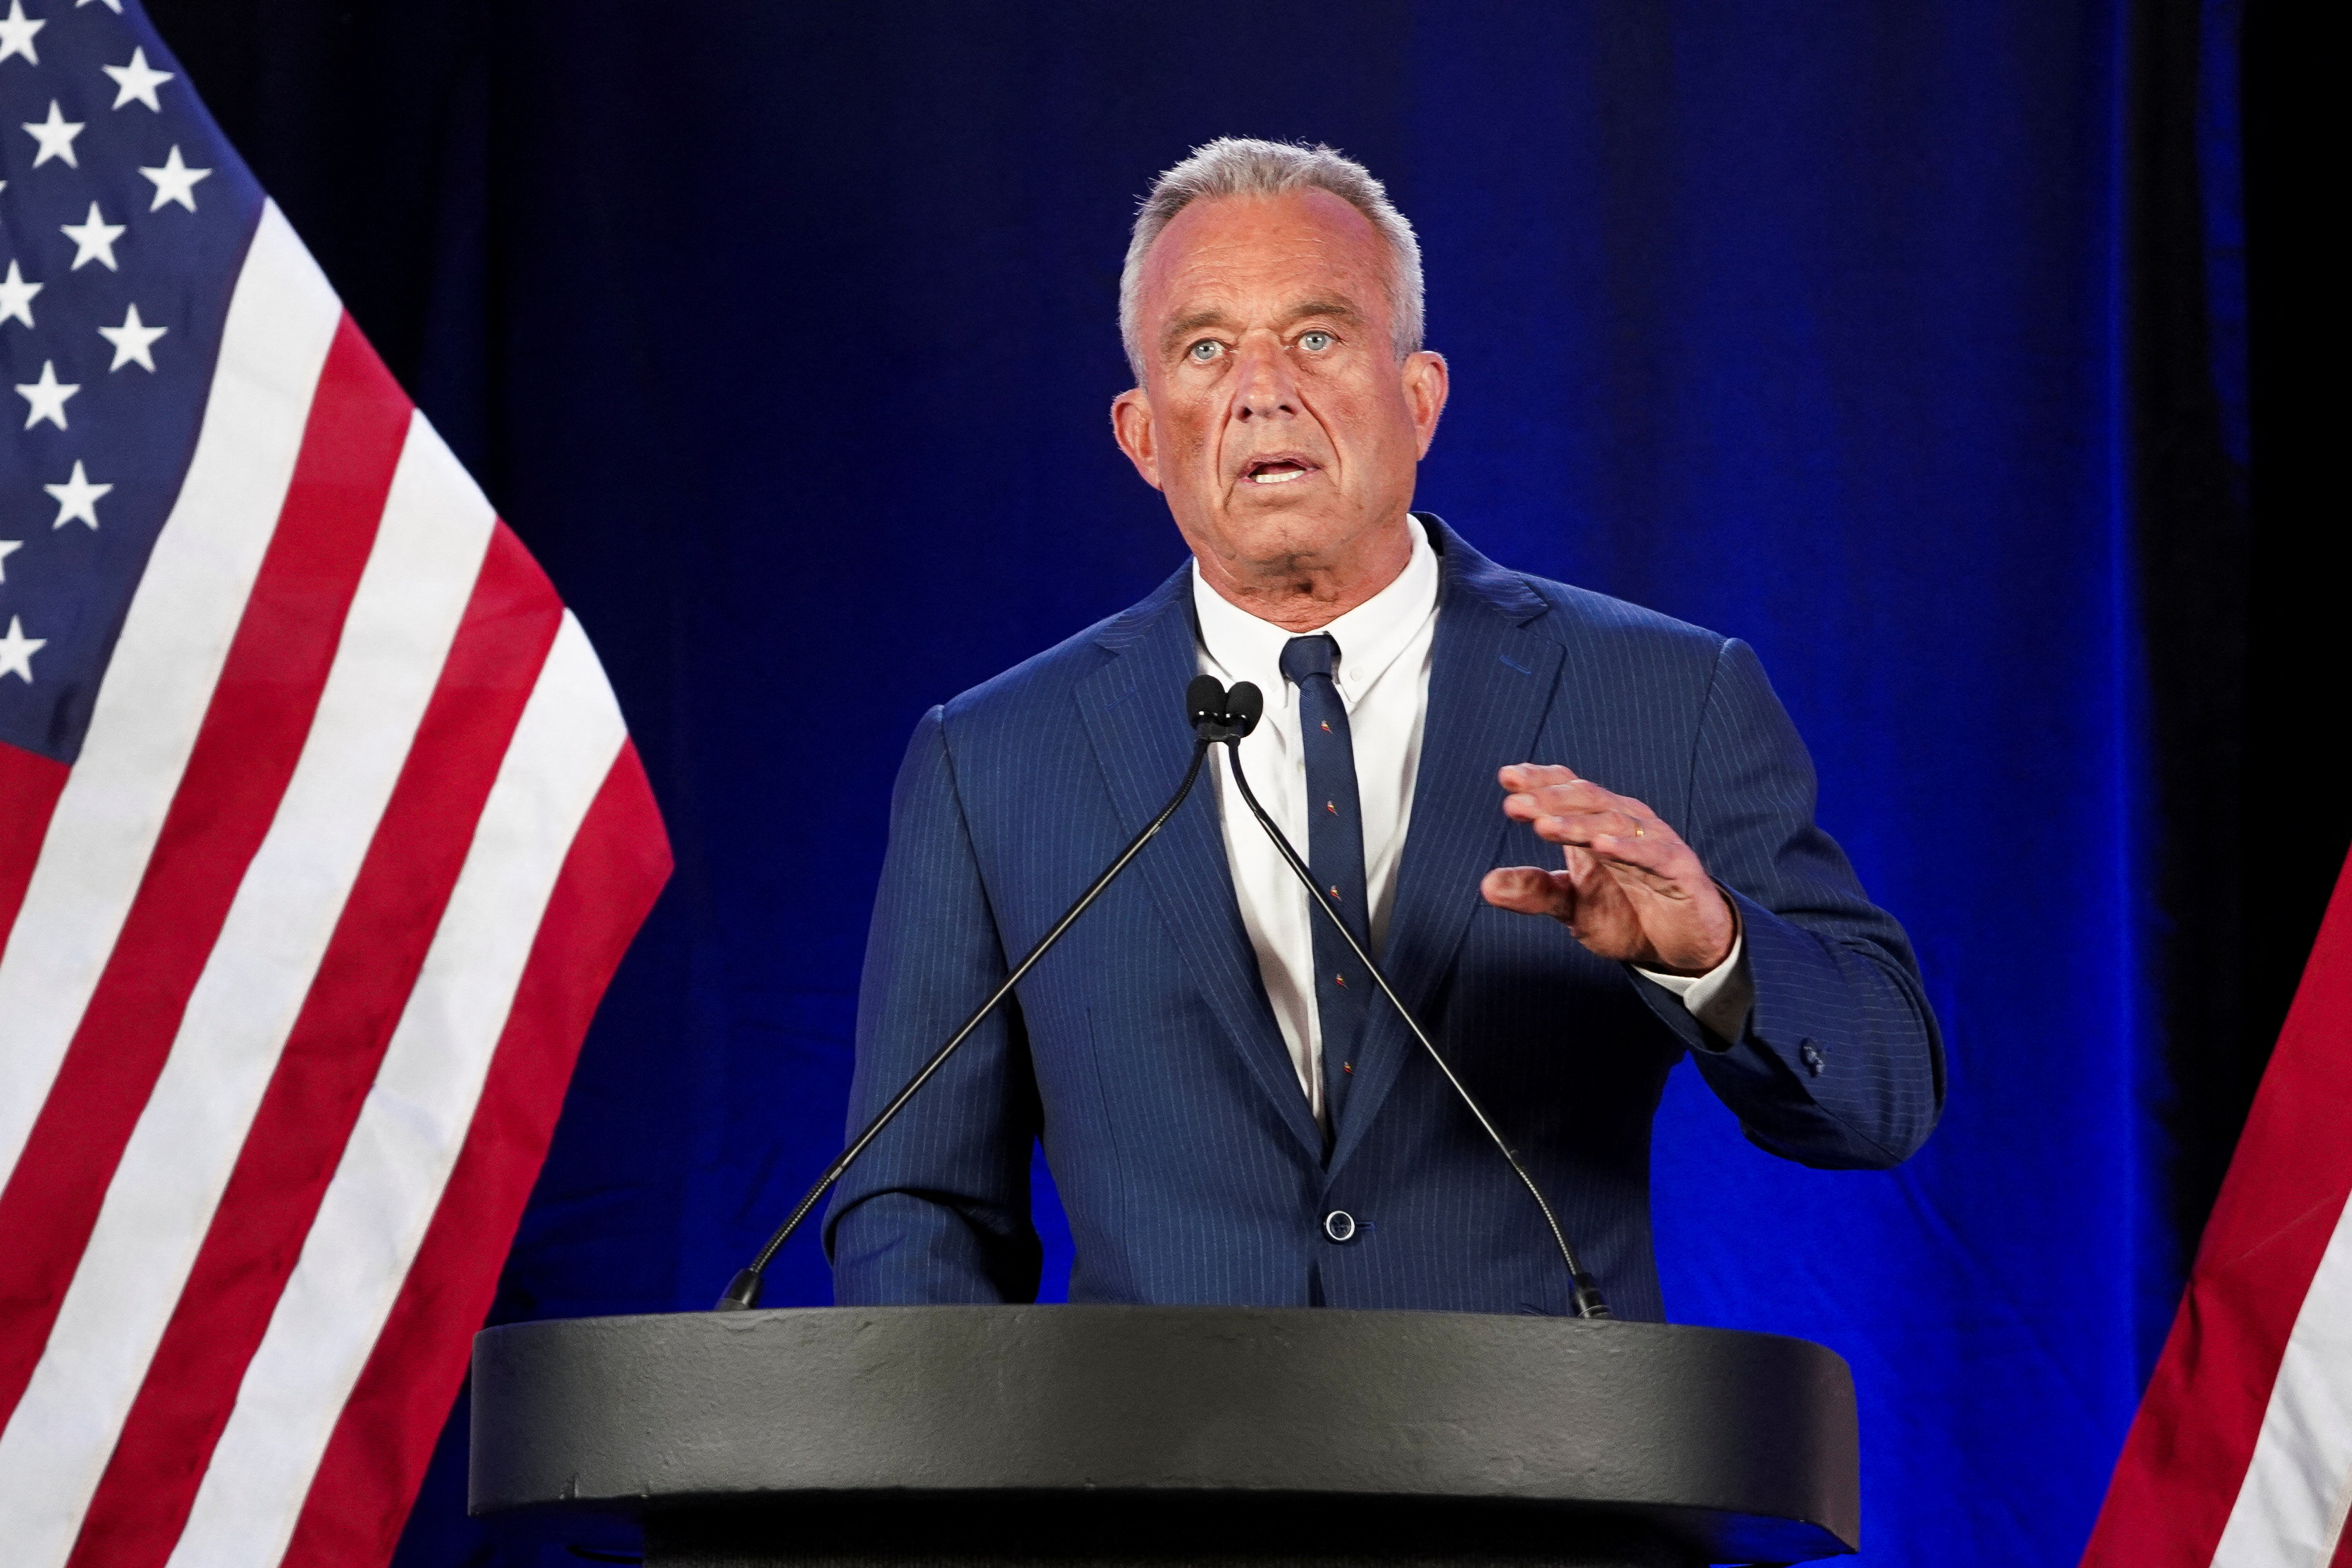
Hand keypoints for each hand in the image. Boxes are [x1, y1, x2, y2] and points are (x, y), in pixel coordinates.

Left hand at [1479, 764, 1735, 974]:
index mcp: (1599, 824)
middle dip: (1549, 799)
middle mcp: (1627, 824)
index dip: (1541, 781)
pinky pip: (1653, 854)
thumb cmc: (1628, 915)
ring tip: (1544, 825)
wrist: (1683, 948)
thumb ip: (1535, 892)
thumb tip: (1486, 884)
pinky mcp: (1679, 870)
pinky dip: (1627, 848)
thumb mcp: (1572, 907)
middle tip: (1514, 802)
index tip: (1506, 777)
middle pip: (1587, 800)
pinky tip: (1601, 845)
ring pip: (1614, 822)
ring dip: (1578, 823)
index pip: (1568, 791)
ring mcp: (1654, 844)